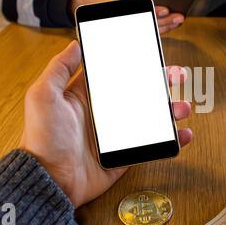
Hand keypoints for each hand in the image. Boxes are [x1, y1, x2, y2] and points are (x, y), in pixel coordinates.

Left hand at [20, 41, 192, 207]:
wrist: (51, 180)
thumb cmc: (43, 139)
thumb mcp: (44, 96)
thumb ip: (59, 68)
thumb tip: (75, 44)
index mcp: (87, 94)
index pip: (115, 71)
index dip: (134, 60)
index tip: (151, 51)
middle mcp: (105, 110)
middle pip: (140, 91)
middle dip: (161, 82)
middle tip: (177, 76)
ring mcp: (117, 131)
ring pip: (151, 115)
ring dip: (171, 108)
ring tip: (182, 108)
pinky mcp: (125, 151)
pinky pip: (153, 142)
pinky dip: (171, 138)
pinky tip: (182, 133)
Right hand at [70, 0, 184, 33]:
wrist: (105, 1)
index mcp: (119, 8)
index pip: (137, 12)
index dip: (152, 11)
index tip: (164, 9)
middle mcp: (127, 19)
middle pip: (147, 23)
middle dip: (164, 20)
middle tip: (177, 16)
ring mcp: (135, 25)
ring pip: (151, 29)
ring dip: (167, 26)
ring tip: (179, 19)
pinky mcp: (140, 27)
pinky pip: (153, 30)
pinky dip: (165, 28)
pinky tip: (175, 23)